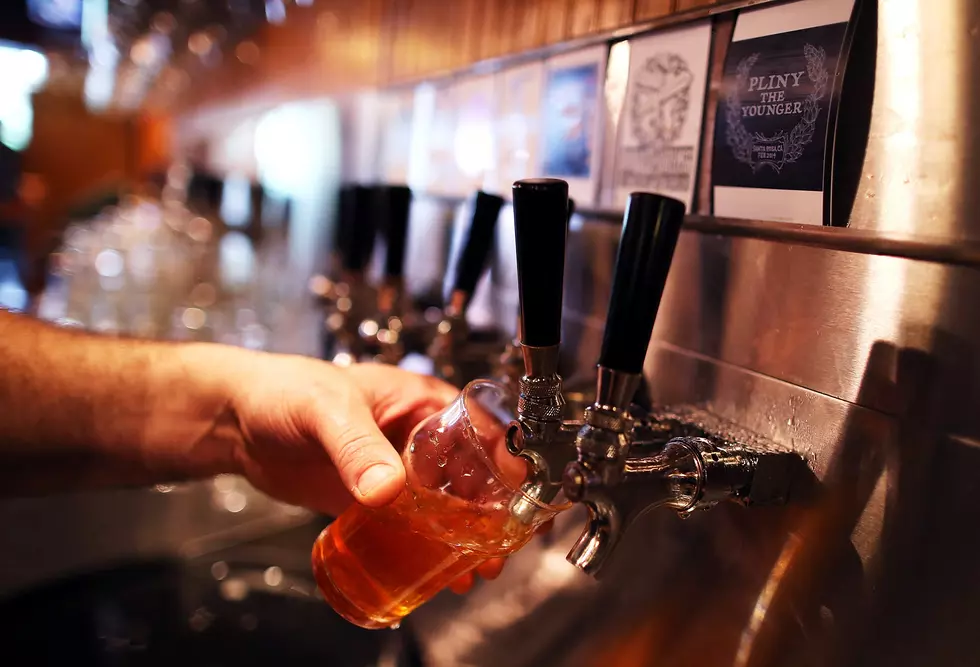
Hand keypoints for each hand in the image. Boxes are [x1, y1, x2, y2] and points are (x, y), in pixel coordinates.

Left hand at [224, 354, 508, 592]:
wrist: (236, 421)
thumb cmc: (283, 391)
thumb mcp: (327, 410)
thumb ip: (356, 447)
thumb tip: (387, 490)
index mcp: (419, 401)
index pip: (481, 429)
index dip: (508, 463)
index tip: (522, 497)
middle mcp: (416, 435)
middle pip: (472, 475)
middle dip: (493, 512)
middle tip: (498, 549)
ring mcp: (395, 468)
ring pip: (446, 504)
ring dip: (465, 535)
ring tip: (475, 570)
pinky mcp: (372, 497)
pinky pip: (411, 523)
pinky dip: (429, 545)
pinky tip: (438, 568)